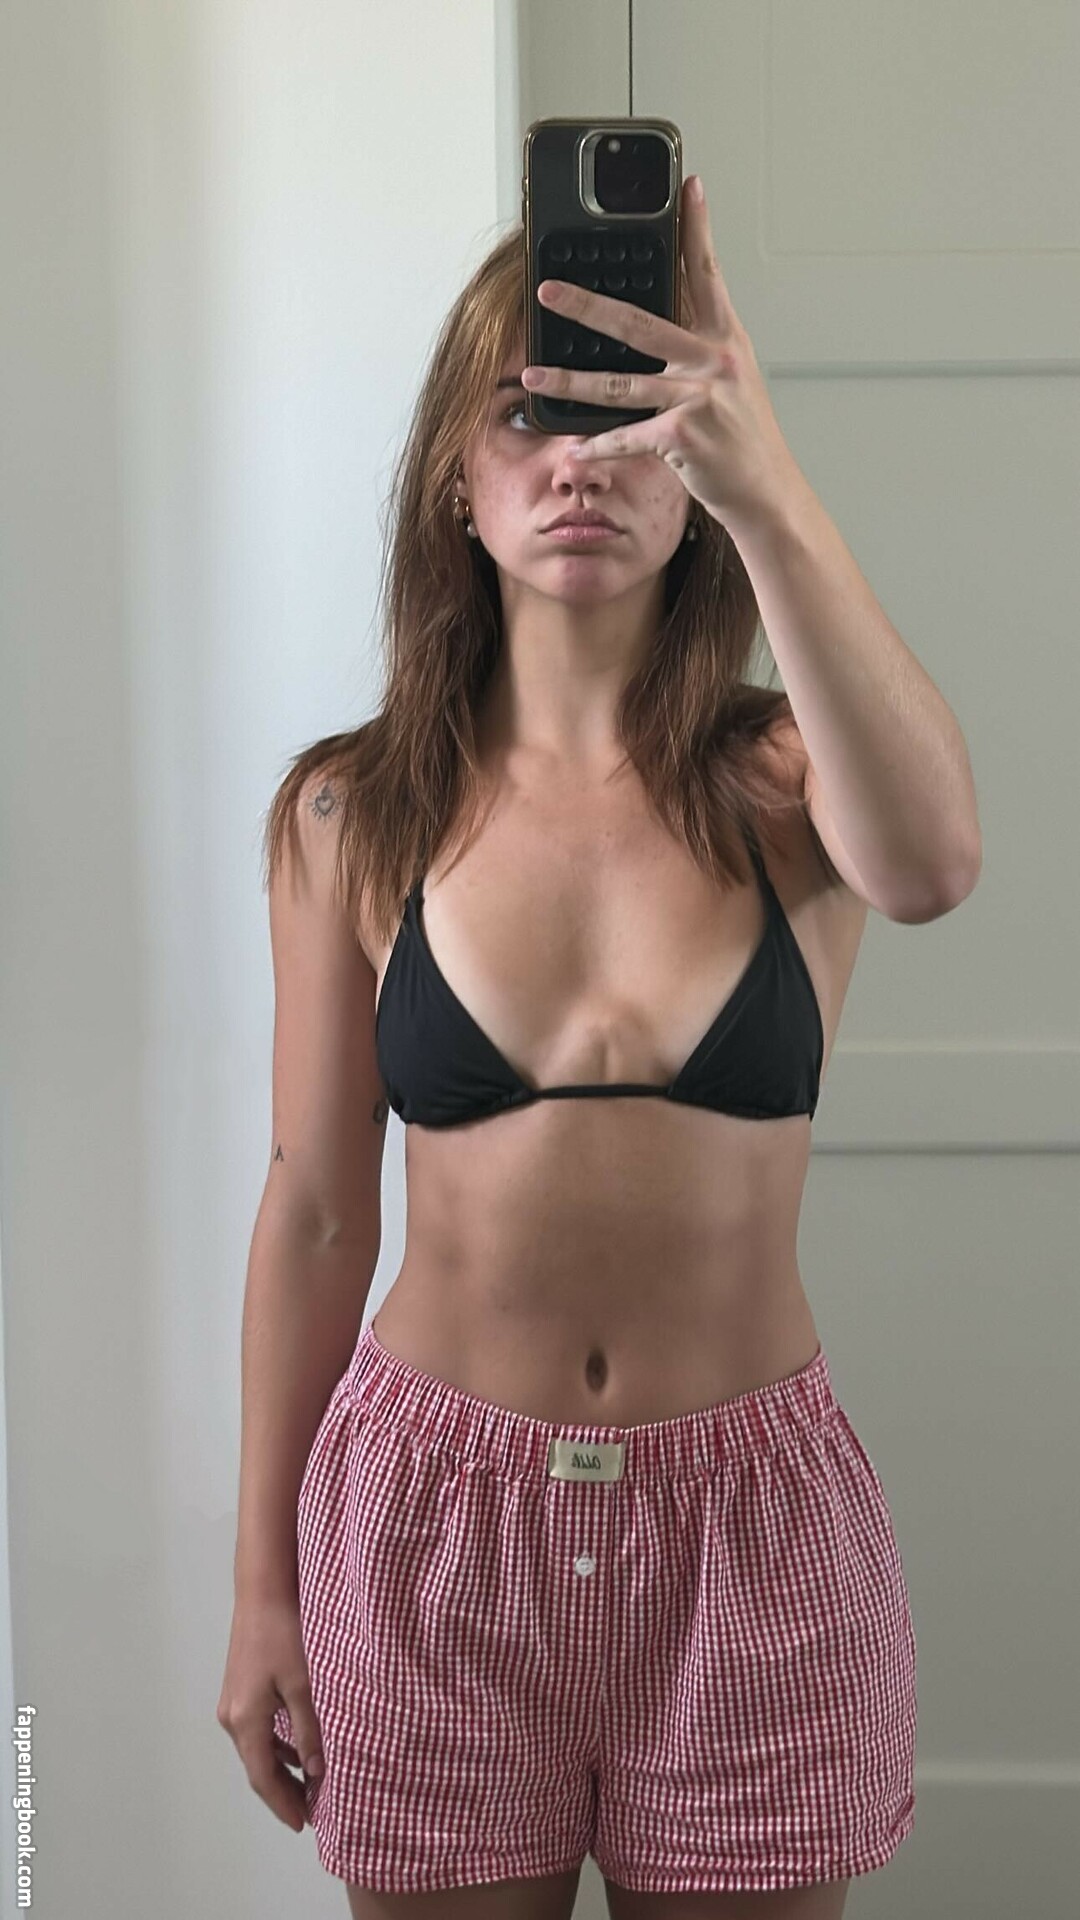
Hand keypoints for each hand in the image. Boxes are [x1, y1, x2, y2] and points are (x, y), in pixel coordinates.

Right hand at [217, 1595, 323, 1834]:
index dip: (283, 1804)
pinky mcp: (240, 1687)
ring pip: (258, 1748)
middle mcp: (232, 1716)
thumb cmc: (284, 1632)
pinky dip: (277, 1745)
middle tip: (310, 1812)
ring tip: (310, 1784)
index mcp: (245, 1720)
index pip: (263, 1777)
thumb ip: (309, 1730)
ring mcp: (233, 1701)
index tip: (303, 1824)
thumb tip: (316, 1771)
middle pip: (257, 1766)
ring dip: (282, 1768)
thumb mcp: (304, 1684)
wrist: (263, 1590)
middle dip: (283, 1791)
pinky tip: (299, 1747)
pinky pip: (258, 1729)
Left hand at [521, 174, 803, 533]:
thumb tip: (666, 321)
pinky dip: (598, 447)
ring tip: (533, 377)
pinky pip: (627, 437)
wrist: (765, 491)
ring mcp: (698, 397)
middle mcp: (713, 361)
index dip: (697, 229)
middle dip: (586, 306)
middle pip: (637, 323)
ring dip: (569, 382)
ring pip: (618, 385)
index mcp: (725, 340)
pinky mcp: (682, 436)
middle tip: (548, 291)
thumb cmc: (746, 439)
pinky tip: (574, 450)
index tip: (687, 189)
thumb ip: (701, 349)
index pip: (706, 274)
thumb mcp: (734, 381)